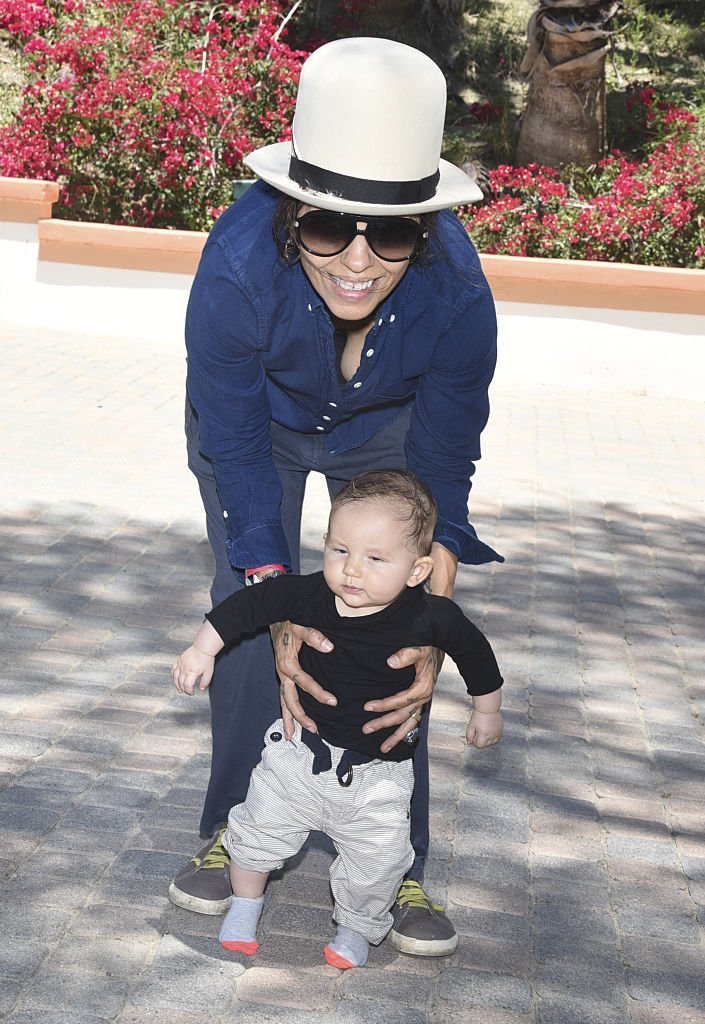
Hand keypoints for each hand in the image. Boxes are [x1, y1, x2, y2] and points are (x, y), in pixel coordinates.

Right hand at [172, 646, 214, 695]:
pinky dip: (173, 676)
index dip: (189, 691)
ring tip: (179, 689)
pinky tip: (175, 679)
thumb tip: (201, 688)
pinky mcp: (179, 660)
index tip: (192, 693)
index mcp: (192, 672)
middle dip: (184, 689)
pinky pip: (173, 669)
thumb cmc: (206, 658)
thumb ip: (205, 681)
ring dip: (176, 684)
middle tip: (187, 692)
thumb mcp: (209, 672)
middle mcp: (185, 669)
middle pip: (181, 683)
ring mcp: (181, 664)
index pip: (187, 686)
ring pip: (175, 677)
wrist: (203, 647)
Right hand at [271, 621, 335, 739]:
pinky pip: (283, 696)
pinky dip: (286, 710)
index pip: (304, 683)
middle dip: (300, 716)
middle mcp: (282, 672)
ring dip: (289, 718)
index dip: (318, 693)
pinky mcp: (283, 675)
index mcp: (288, 663)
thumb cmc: (289, 623)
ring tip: (293, 736)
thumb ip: (314, 636)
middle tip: (314, 729)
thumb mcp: (300, 625)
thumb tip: (329, 647)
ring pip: (284, 701)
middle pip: (289, 700)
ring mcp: (281, 675)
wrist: (275, 619)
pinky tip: (290, 721)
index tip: (332, 702)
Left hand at [362, 645, 439, 753]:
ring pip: (410, 724)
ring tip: (383, 747)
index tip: (368, 707)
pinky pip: (413, 720)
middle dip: (384, 724)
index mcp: (422, 687)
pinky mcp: (421, 701)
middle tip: (367, 729)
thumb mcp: (419, 648)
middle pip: (402, 716)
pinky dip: (405, 731)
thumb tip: (390, 662)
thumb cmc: (430, 648)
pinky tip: (396, 738)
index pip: (400, 701)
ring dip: (396, 736)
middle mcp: (423, 698)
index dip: (384, 705)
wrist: (443, 648)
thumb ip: (405, 655)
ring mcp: (423, 701)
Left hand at [466, 710, 502, 747]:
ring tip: (484, 731)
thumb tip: (469, 742)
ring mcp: (497, 733)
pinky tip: (489, 730)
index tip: (474, 736)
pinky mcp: (501, 729)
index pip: (480, 745)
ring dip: (488, 739)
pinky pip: (497, 736)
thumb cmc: (479, 716)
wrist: (488, 708)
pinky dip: (493, 736)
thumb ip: (469, 735)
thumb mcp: (471, 726)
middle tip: (478, 733)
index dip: (475, 742)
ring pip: (493, 741)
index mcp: (484, 735)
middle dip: (482, 741)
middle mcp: (492, 736)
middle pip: (487, 744)